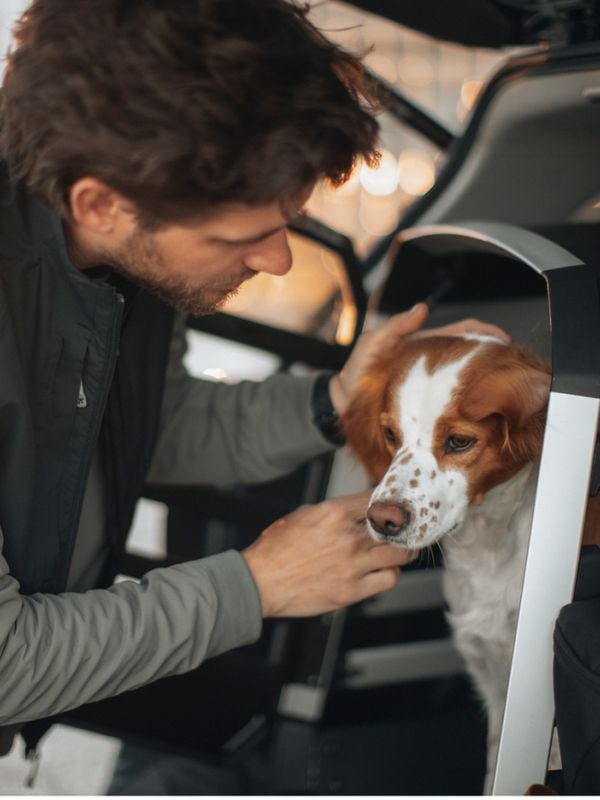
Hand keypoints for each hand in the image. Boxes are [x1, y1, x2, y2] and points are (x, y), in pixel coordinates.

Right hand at [242, 491, 415, 617]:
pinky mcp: (353, 590)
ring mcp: (353, 565)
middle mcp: (348, 538)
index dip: (388, 501)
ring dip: (404, 551)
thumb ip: (334, 511)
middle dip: (403, 525)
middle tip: (405, 527)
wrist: (261, 582)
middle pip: (396, 527)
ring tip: (401, 550)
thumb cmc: (277, 549)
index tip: (393, 505)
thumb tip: (356, 509)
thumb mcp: (304, 514)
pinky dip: (390, 573)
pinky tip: (384, 570)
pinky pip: (388, 579)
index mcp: (334, 513)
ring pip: (400, 555)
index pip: (377, 500)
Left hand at [329, 304, 510, 414]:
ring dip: (485, 379)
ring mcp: (433, 385)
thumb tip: (422, 309)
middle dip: (494, 356)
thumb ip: (394, 327)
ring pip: (467, 378)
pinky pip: (455, 402)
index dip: (485, 332)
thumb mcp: (371, 344)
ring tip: (503, 387)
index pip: (463, 331)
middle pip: (472, 354)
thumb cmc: (355, 373)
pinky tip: (481, 410)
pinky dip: (470, 402)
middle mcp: (434, 363)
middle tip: (511, 366)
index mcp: (426, 343)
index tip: (503, 339)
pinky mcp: (429, 405)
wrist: (343, 404)